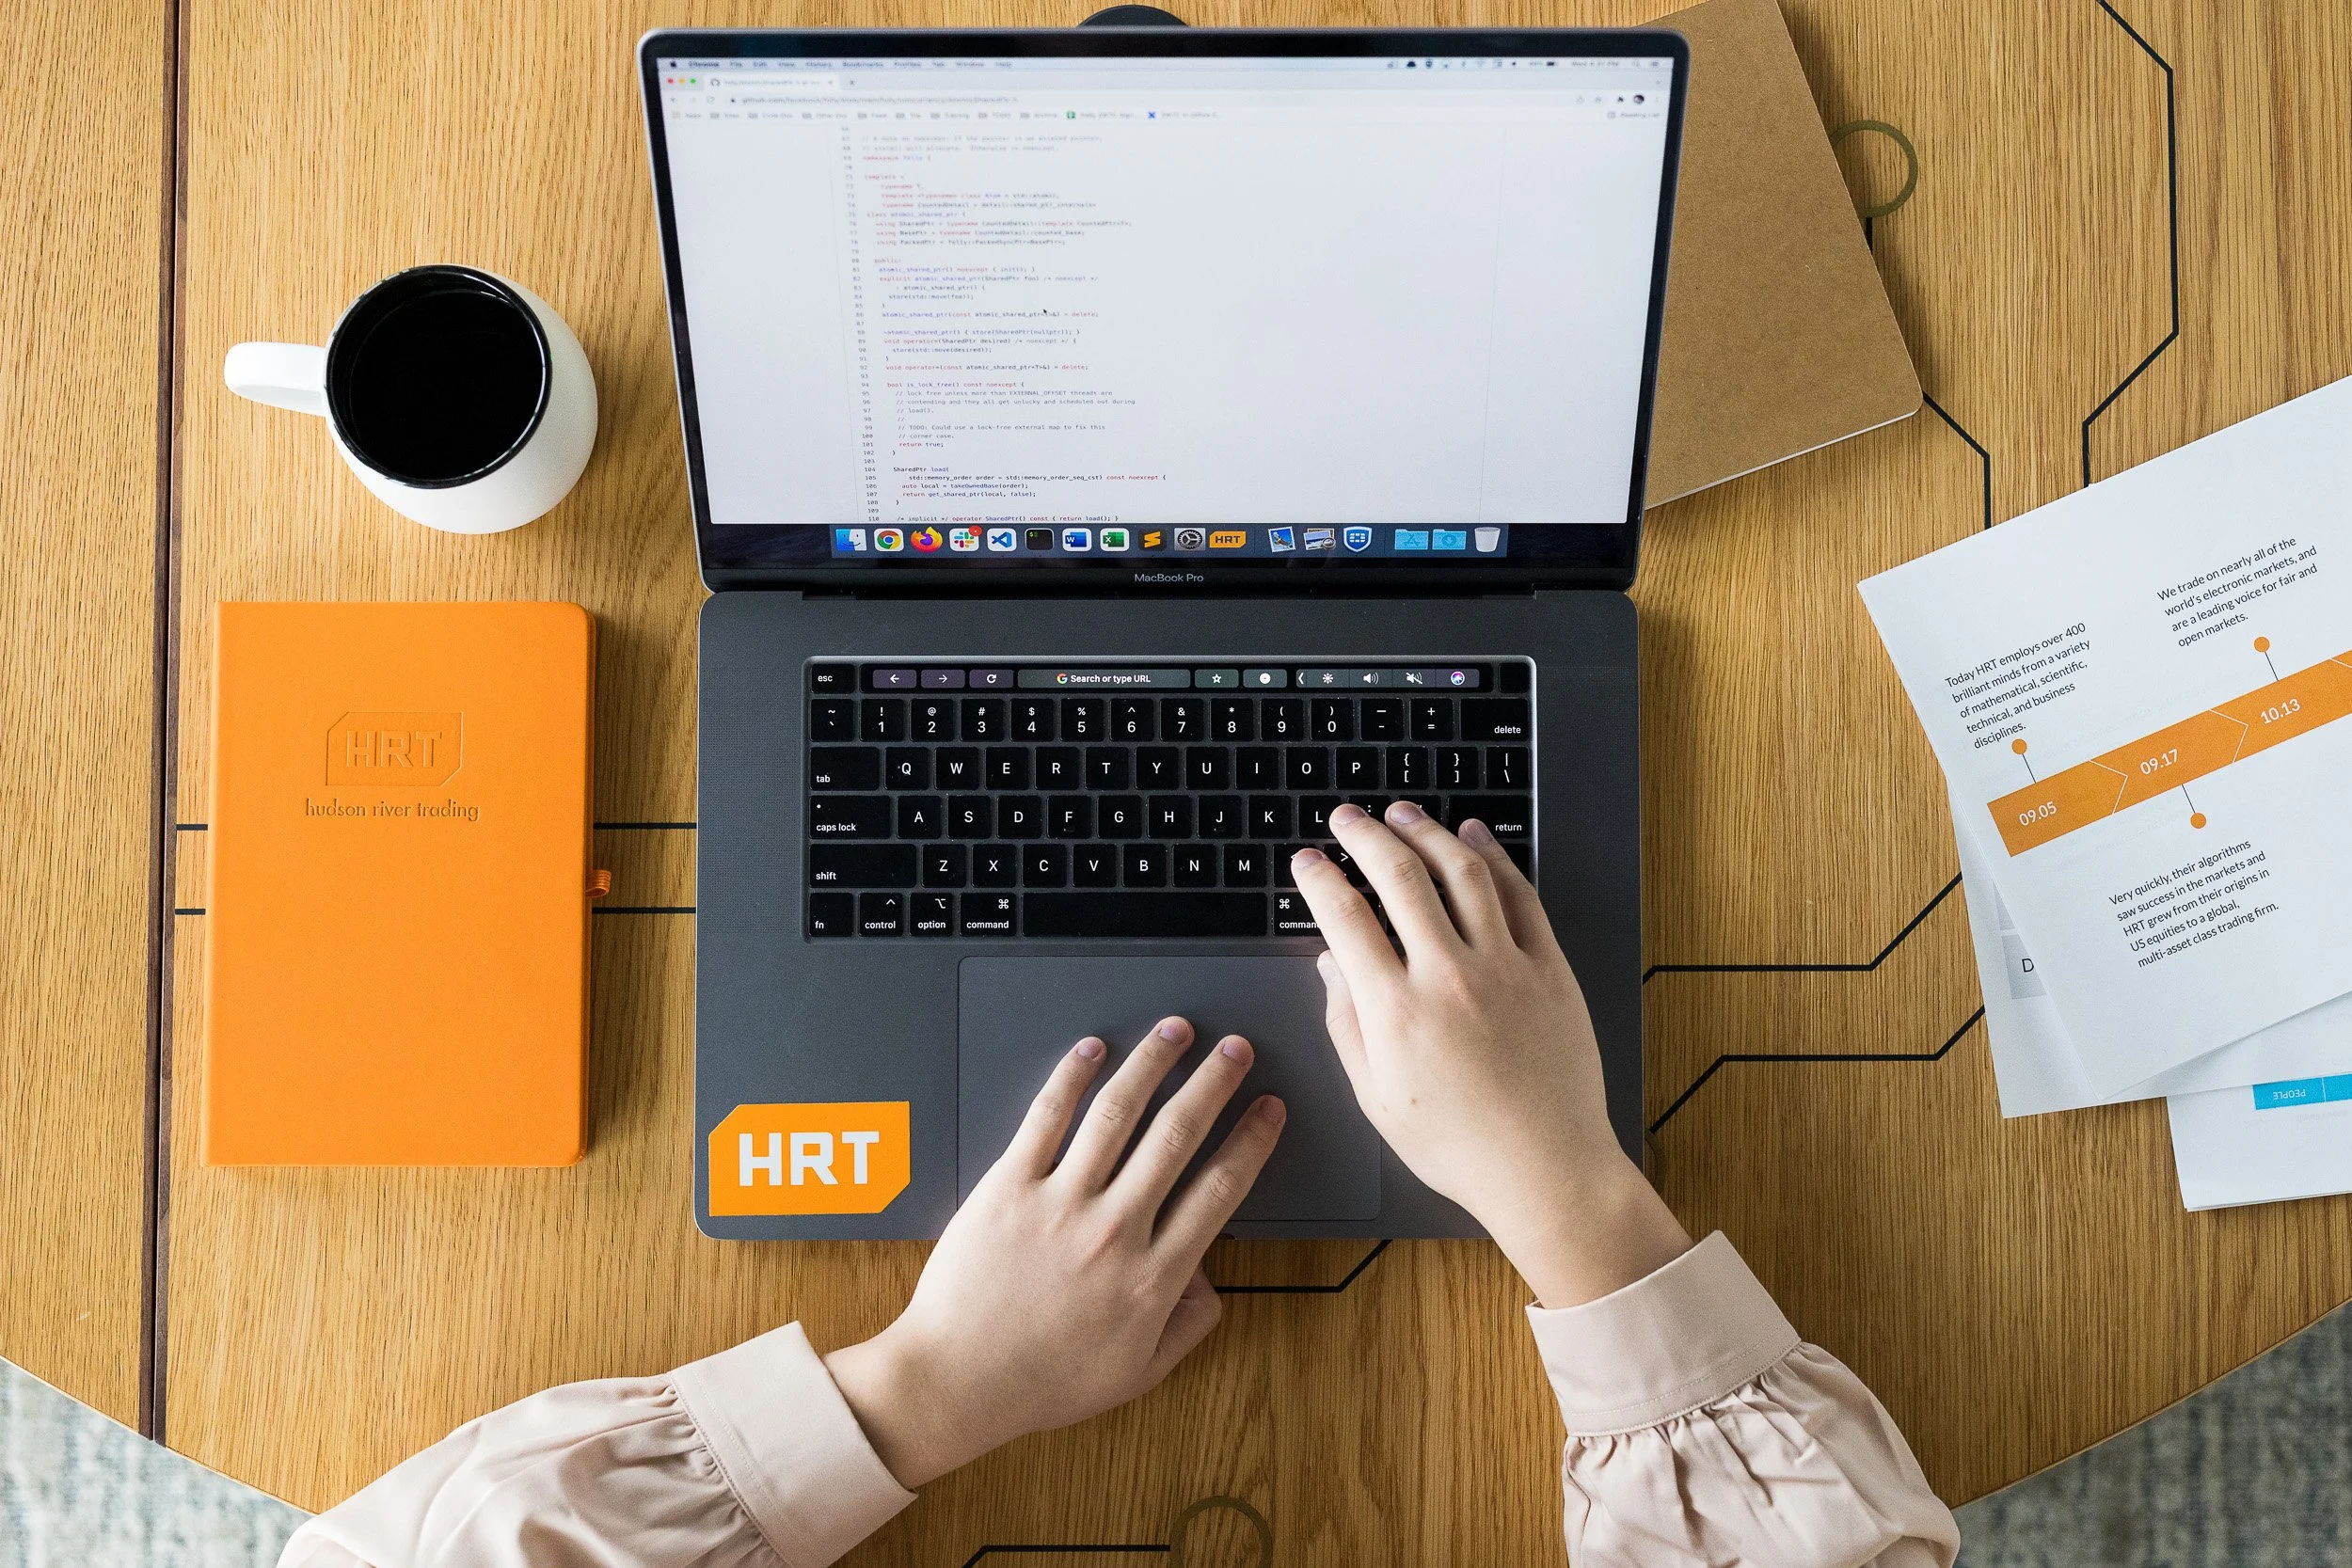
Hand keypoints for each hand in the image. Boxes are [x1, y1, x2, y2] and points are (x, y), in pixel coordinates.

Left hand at [824, 1018, 1284, 1486]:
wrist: (956, 1382)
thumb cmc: (1039, 1382)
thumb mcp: (1137, 1373)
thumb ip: (1188, 1325)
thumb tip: (1211, 1281)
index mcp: (1152, 1275)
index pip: (1220, 1188)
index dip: (1252, 1140)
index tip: (1268, 1109)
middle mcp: (1114, 1230)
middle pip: (1178, 1134)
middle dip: (1214, 1083)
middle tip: (1235, 1050)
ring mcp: (1060, 1203)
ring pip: (1118, 1113)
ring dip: (1153, 1063)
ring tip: (1175, 1032)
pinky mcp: (1008, 1188)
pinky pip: (1046, 1118)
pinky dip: (1072, 1076)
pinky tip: (1092, 1049)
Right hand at [1293, 803, 1690, 1308]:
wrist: (1546, 1168)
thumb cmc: (1457, 1145)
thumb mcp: (1376, 1097)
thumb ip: (1347, 1023)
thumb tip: (1330, 964)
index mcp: (1396, 1011)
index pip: (1344, 918)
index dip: (1318, 879)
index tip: (1307, 861)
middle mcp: (1448, 976)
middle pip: (1399, 877)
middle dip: (1365, 836)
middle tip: (1347, 818)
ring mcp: (1504, 966)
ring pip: (1461, 871)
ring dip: (1427, 832)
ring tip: (1403, 814)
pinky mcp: (1549, 967)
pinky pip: (1519, 895)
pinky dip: (1494, 857)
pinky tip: (1474, 837)